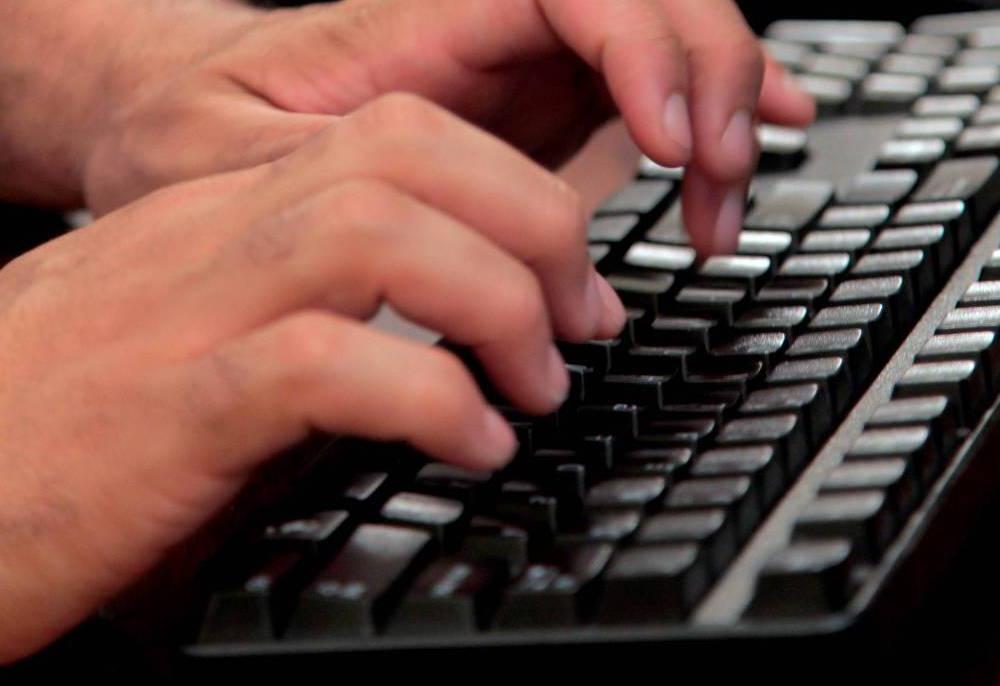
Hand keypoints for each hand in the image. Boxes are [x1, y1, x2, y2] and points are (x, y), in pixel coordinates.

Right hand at [0, 95, 622, 661]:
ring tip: (536, 384)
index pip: (401, 137)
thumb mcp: (192, 328)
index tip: (565, 281)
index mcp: (230, 212)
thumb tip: (422, 335)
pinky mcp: (175, 404)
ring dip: (495, 304)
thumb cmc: (62, 417)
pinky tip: (469, 443)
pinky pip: (328, 362)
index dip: (513, 194)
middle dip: (532, 229)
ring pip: (382, 232)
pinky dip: (429, 398)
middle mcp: (217, 233)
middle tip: (576, 324)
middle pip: (411, 157)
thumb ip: (296, 306)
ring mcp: (194, 309)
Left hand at [83, 0, 814, 254]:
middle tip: (714, 178)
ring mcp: (523, 72)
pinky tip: (746, 153)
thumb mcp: (218, 158)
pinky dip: (711, 121)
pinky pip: (650, 95)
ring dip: (720, 113)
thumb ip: (313, 179)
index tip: (665, 138)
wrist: (186, 127)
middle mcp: (486, 33)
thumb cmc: (194, 133)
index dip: (640, 41)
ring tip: (721, 206)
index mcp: (416, 24)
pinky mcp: (540, 118)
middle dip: (708, 75)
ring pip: (665, 44)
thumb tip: (417, 237)